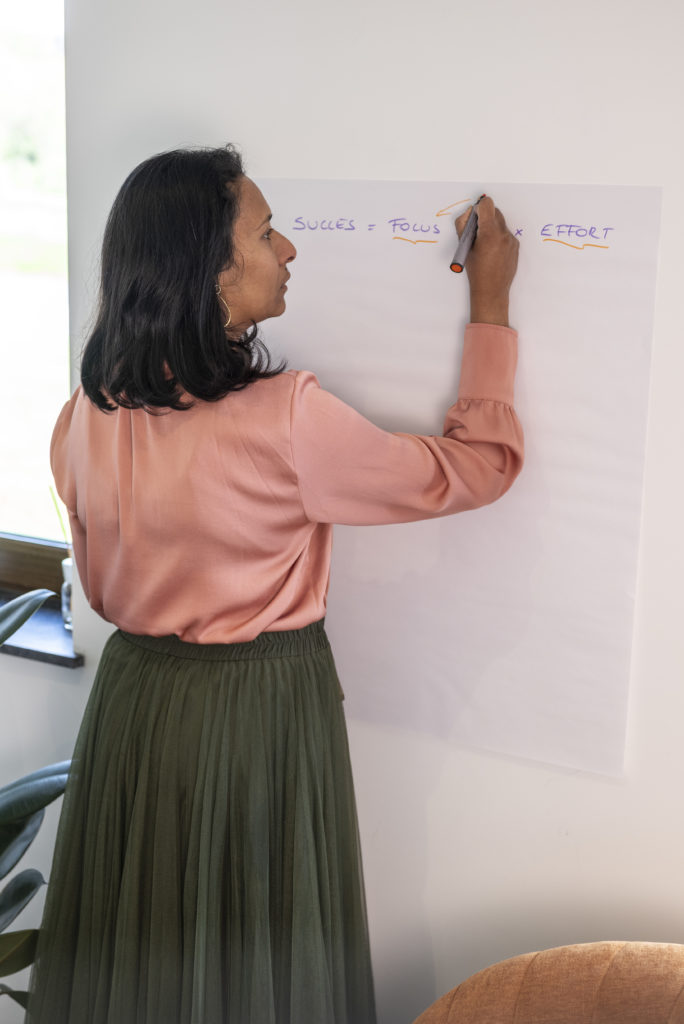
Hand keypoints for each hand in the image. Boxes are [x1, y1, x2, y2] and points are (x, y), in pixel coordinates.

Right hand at [455, 196, 517, 326]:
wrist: (491, 291)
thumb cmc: (476, 272)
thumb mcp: (464, 247)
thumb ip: (463, 226)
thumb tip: (469, 213)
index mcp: (489, 233)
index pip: (487, 204)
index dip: (479, 208)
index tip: (474, 217)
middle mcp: (503, 234)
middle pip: (495, 211)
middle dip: (485, 217)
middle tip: (476, 231)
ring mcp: (511, 240)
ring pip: (500, 223)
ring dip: (491, 227)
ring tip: (483, 244)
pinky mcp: (515, 246)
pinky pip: (505, 233)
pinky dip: (498, 237)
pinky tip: (491, 251)